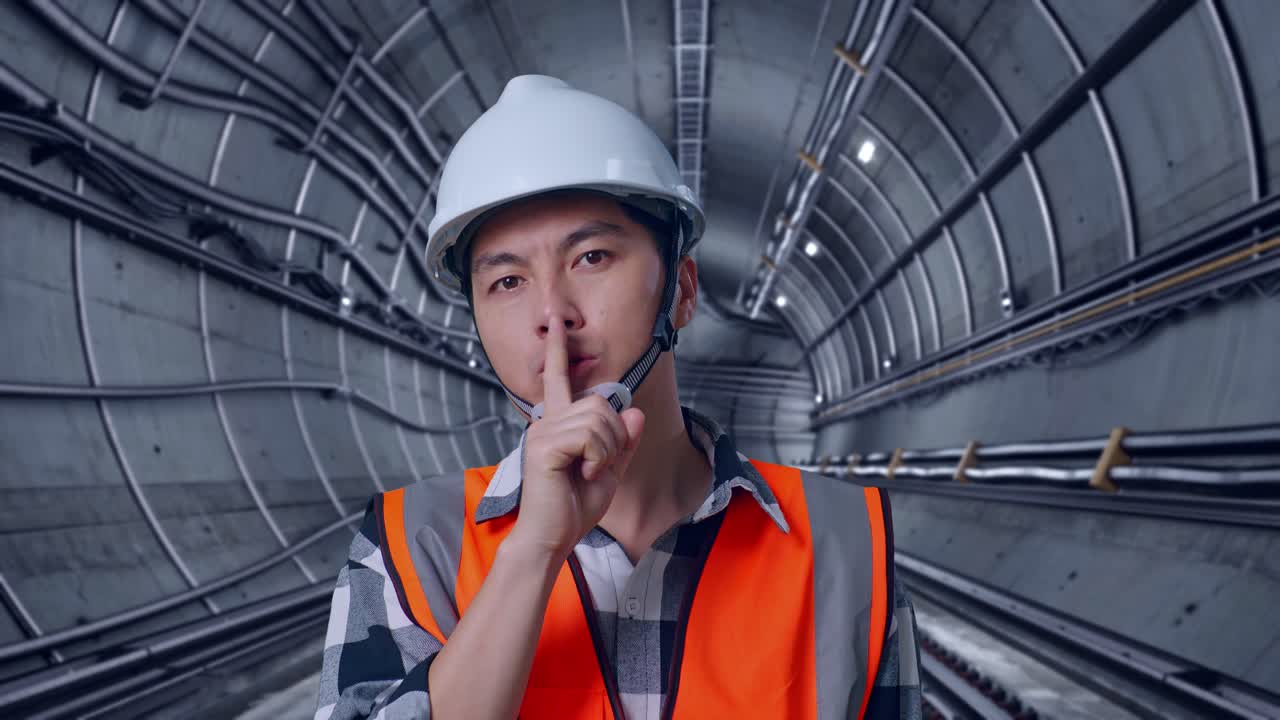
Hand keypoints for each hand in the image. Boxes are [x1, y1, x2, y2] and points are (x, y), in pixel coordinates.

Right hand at [507, 317, 645, 560]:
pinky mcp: (544, 446)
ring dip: (608, 449)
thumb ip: (623, 443)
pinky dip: (599, 457)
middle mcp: (547, 421)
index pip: (558, 378)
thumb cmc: (574, 508)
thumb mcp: (609, 472)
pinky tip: (585, 473)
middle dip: (615, 435)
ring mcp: (542, 431)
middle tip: (600, 465)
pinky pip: (590, 436)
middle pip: (600, 403)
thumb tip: (634, 412)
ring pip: (599, 418)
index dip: (559, 349)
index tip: (555, 320)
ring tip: (590, 471)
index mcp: (558, 424)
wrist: (552, 537)